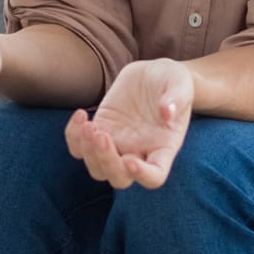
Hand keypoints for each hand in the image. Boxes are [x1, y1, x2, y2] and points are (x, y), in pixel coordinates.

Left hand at [65, 58, 192, 189]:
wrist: (154, 75)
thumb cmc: (173, 82)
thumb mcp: (180, 83)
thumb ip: (177, 98)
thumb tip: (167, 111)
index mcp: (163, 149)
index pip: (154, 176)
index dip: (142, 175)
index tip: (130, 160)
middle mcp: (139, 153)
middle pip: (119, 178)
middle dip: (106, 162)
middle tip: (101, 134)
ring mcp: (118, 145)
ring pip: (96, 168)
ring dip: (88, 151)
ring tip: (88, 124)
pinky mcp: (101, 130)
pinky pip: (79, 147)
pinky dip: (73, 136)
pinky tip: (81, 115)